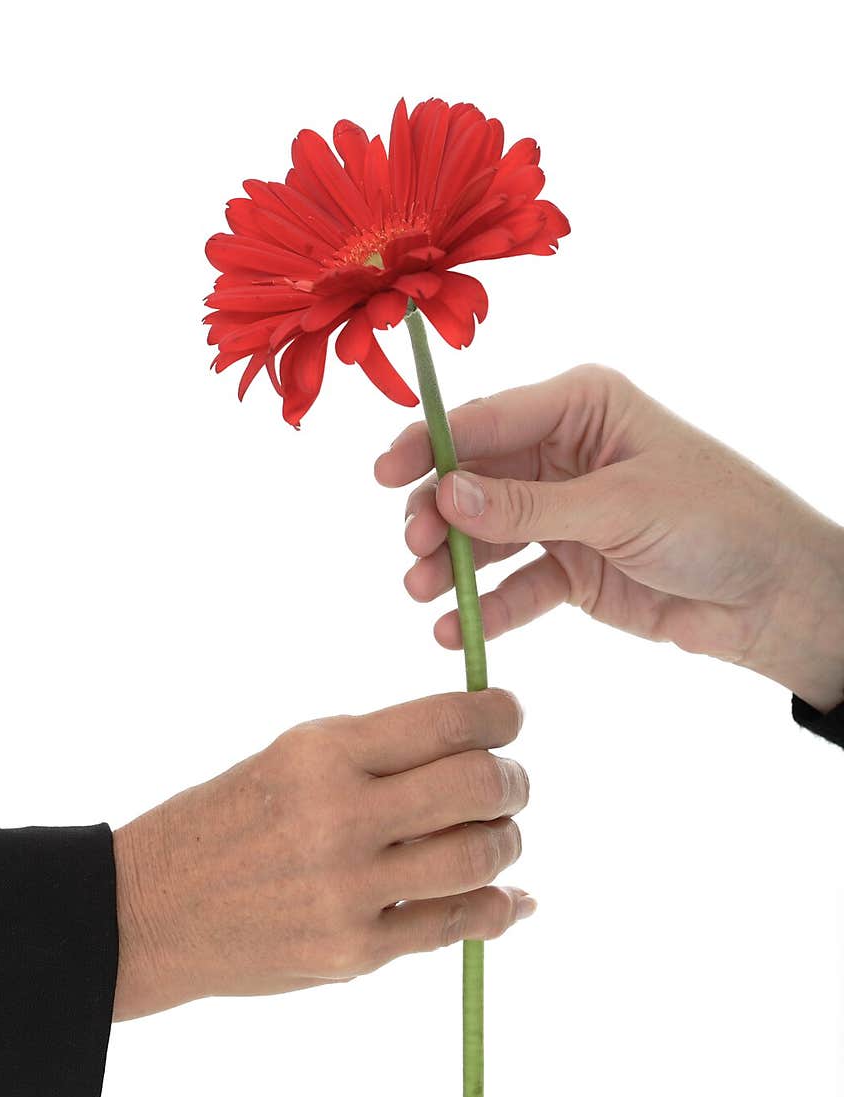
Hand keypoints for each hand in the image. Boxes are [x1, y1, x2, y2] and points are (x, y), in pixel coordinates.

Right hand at [112, 690, 531, 1020]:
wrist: (154, 909)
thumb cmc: (233, 820)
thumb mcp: (293, 757)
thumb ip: (381, 751)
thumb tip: (481, 744)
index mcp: (322, 754)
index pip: (447, 721)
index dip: (501, 714)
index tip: (511, 717)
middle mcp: (339, 817)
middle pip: (478, 786)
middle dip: (513, 782)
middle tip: (509, 784)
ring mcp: (348, 891)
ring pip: (480, 858)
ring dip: (507, 842)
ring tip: (494, 837)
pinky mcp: (354, 952)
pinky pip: (457, 925)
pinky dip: (498, 908)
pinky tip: (507, 898)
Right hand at [377, 365, 843, 712]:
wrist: (772, 596)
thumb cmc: (717, 521)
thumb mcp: (619, 505)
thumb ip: (529, 505)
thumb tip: (445, 492)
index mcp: (581, 407)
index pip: (487, 420)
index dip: (430, 446)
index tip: (384, 476)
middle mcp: (564, 454)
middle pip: (474, 479)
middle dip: (437, 514)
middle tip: (414, 549)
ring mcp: (564, 514)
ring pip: (485, 534)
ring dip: (450, 563)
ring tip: (422, 592)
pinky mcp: (571, 570)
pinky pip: (515, 585)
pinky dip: (486, 606)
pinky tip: (456, 629)